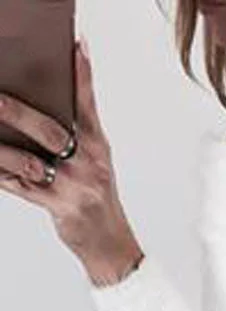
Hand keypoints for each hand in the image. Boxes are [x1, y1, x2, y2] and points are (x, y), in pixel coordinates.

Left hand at [0, 40, 142, 286]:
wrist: (111, 244)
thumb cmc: (97, 198)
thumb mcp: (97, 161)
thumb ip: (79, 132)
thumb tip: (44, 105)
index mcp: (97, 147)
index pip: (88, 105)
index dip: (83, 75)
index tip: (78, 47)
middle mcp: (87, 163)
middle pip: (50, 131)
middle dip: (19, 113)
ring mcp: (73, 186)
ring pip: (29, 161)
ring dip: (0, 149)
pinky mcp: (60, 207)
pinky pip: (21, 187)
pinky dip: (1, 175)